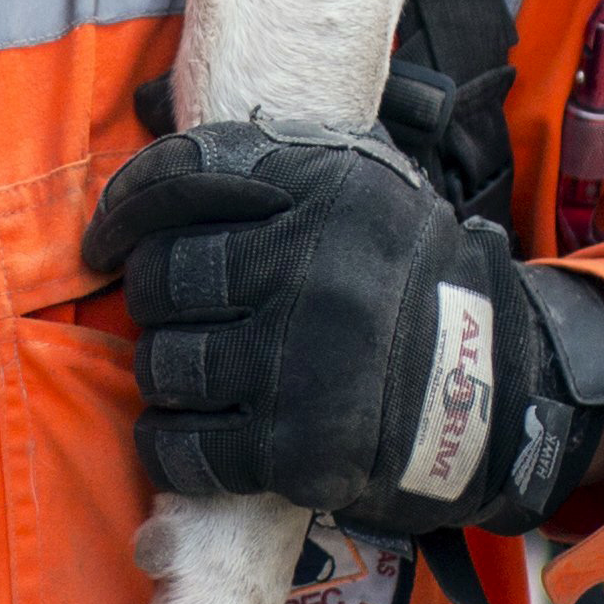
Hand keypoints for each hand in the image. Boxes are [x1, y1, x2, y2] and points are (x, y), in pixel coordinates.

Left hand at [85, 120, 603, 537]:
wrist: (497, 394)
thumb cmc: (411, 284)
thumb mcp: (370, 190)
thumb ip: (281, 168)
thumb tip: (159, 158)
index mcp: (326, 187)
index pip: (183, 176)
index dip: (125, 208)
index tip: (106, 240)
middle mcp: (311, 266)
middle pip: (165, 276)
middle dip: (153, 299)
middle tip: (172, 314)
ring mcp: (300, 359)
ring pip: (166, 362)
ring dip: (162, 372)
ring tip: (191, 373)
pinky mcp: (296, 445)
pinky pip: (187, 445)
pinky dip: (169, 444)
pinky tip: (180, 434)